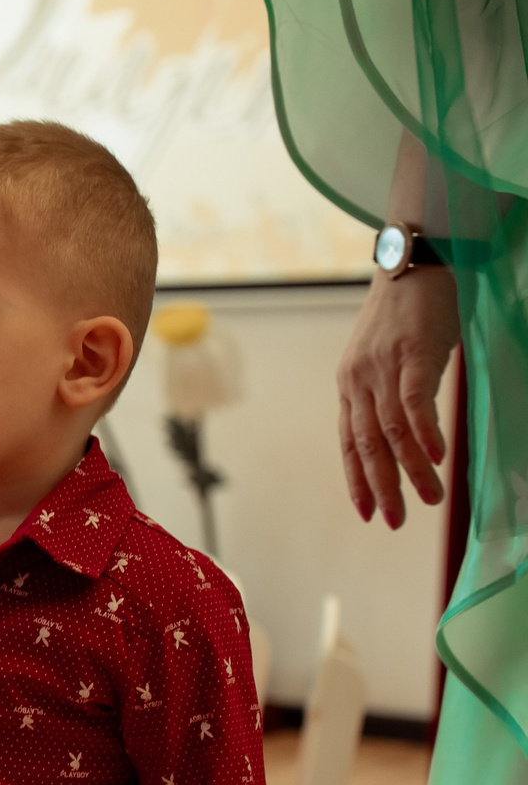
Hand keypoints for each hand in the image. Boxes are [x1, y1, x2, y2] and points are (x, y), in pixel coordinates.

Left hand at [337, 262, 459, 526]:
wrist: (414, 262)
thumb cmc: (407, 314)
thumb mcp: (390, 359)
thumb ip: (391, 394)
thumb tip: (408, 433)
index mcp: (350, 385)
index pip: (348, 443)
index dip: (357, 480)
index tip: (368, 513)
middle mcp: (358, 381)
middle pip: (367, 445)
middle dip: (381, 488)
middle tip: (396, 522)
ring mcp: (382, 368)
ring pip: (392, 431)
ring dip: (410, 470)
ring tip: (430, 499)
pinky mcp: (410, 354)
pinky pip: (414, 402)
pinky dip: (424, 434)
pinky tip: (435, 459)